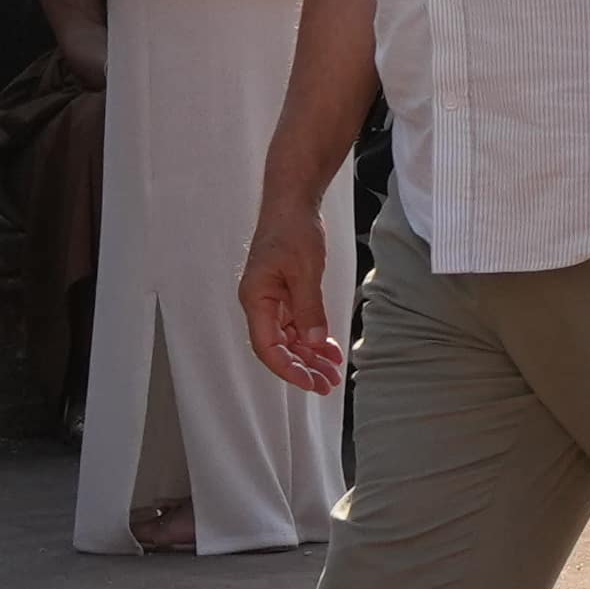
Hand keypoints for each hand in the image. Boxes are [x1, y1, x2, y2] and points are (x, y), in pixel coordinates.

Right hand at [242, 190, 345, 395]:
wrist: (293, 203)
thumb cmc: (293, 230)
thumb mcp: (305, 270)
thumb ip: (309, 308)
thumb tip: (314, 342)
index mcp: (256, 299)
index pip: (267, 347)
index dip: (288, 369)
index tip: (310, 383)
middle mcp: (260, 304)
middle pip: (279, 348)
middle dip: (303, 368)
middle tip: (328, 385)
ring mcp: (272, 301)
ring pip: (289, 339)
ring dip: (311, 356)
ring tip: (334, 372)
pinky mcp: (285, 295)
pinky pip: (297, 325)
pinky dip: (314, 338)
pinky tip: (331, 349)